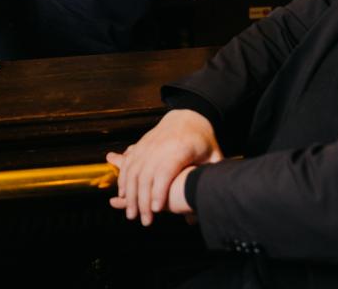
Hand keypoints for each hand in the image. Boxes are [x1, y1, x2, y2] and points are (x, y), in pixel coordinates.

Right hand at [105, 109, 221, 225]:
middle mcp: (159, 147)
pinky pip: (127, 164)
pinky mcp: (140, 145)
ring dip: (129, 194)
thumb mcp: (214, 156)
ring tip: (131, 213)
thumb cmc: (203, 140)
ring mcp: (147, 145)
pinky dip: (123, 180)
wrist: (188, 116)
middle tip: (145, 221)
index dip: (159, 191)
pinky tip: (123, 195)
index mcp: (180, 148)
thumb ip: (213, 178)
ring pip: (132, 171)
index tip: (156, 210)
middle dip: (142, 200)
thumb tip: (215, 203)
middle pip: (146, 175)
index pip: (165, 171)